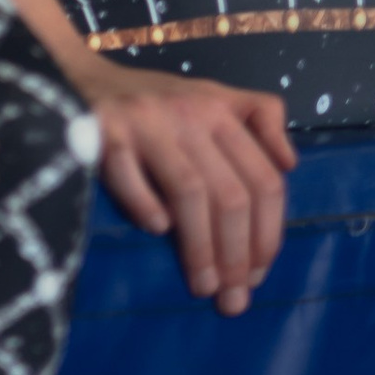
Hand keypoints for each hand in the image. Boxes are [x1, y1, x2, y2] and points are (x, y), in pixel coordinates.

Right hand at [70, 49, 293, 314]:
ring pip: (189, 191)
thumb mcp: (213, 96)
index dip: (268, 233)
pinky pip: (129, 174)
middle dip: (237, 254)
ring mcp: (147, 119)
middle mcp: (190, 112)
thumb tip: (290, 164)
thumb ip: (258, 119)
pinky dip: (145, 205)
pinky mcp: (104, 128)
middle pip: (230, 193)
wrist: (83, 75)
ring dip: (200, 248)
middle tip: (233, 299)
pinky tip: (156, 232)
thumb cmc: (156, 100)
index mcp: (221, 109)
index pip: (263, 179)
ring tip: (203, 287)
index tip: (258, 276)